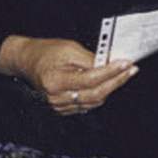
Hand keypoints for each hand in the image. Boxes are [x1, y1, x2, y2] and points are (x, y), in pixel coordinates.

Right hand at [0, 36, 135, 115]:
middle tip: (131, 69)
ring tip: (123, 74)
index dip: (111, 72)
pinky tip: (107, 83)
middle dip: (116, 81)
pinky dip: (99, 94)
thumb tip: (111, 64)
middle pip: (95, 94)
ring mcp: (59, 106)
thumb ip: (90, 58)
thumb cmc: (45, 52)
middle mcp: (56, 97)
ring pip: (94, 101)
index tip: (126, 63)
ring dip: (110, 88)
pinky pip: (87, 105)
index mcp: (55, 81)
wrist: (26, 62)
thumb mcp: (68, 48)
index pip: (90, 79)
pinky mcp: (62, 109)